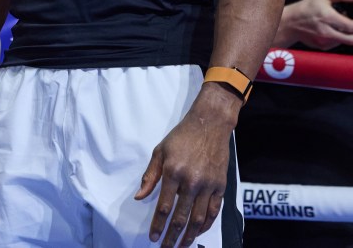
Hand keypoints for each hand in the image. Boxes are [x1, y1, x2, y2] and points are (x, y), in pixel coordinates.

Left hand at [134, 87, 239, 246]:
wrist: (210, 125)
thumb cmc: (181, 137)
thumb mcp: (160, 151)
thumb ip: (150, 176)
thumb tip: (140, 196)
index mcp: (173, 172)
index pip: (163, 206)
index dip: (157, 225)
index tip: (153, 237)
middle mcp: (191, 181)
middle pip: (181, 217)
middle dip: (172, 236)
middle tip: (166, 247)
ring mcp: (208, 185)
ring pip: (199, 219)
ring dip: (189, 235)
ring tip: (182, 245)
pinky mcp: (220, 186)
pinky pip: (213, 212)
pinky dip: (206, 225)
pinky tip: (198, 232)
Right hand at [275, 0, 352, 49]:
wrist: (290, 22)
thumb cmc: (306, 8)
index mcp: (328, 17)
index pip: (352, 26)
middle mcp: (326, 31)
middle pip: (352, 39)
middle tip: (352, 26)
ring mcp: (324, 41)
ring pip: (346, 41)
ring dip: (348, 34)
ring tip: (340, 25)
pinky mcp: (323, 46)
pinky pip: (338, 44)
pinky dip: (339, 38)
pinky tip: (333, 30)